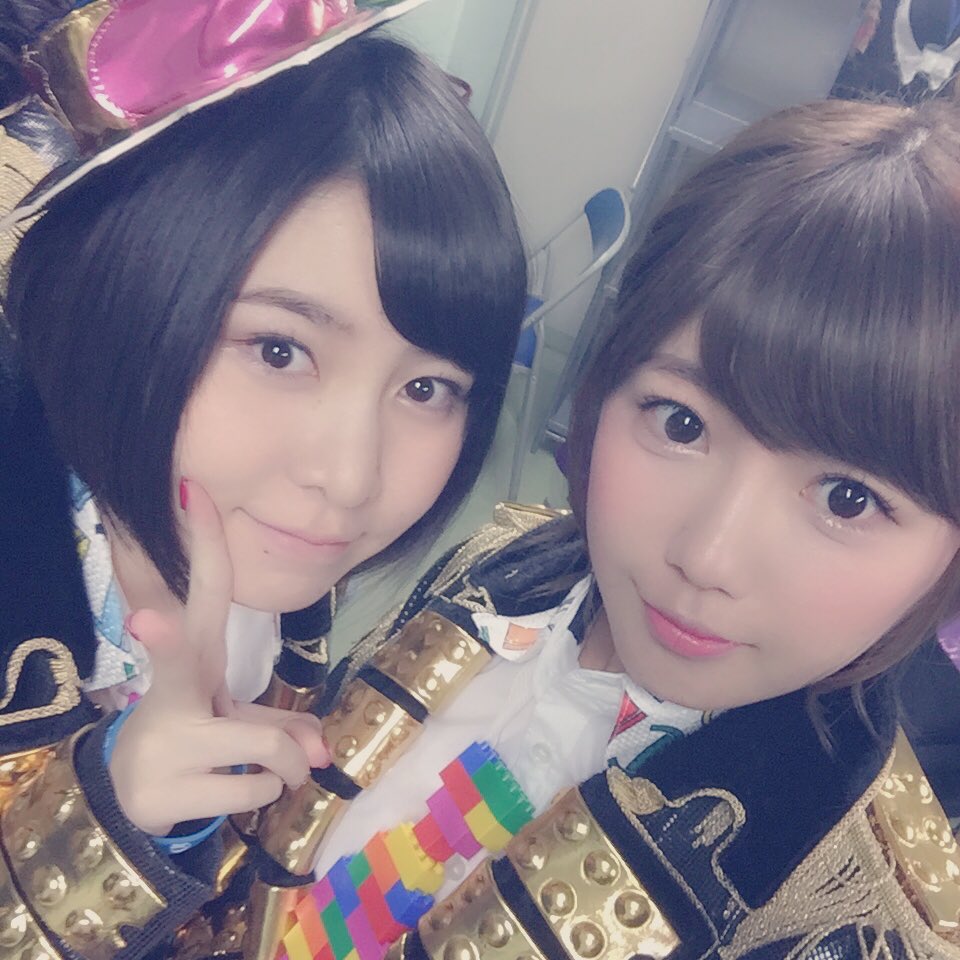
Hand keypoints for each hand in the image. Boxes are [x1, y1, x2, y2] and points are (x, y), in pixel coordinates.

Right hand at [109, 479, 329, 836]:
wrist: (133, 799)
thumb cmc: (196, 738)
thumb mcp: (237, 721)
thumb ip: (284, 723)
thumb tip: (324, 753)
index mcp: (194, 659)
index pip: (203, 592)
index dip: (205, 543)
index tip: (195, 493)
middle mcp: (170, 692)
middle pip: (177, 660)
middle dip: (165, 642)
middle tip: (145, 622)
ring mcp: (164, 743)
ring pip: (269, 749)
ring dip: (288, 767)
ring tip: (277, 773)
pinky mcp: (165, 791)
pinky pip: (258, 792)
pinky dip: (266, 796)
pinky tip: (236, 793)